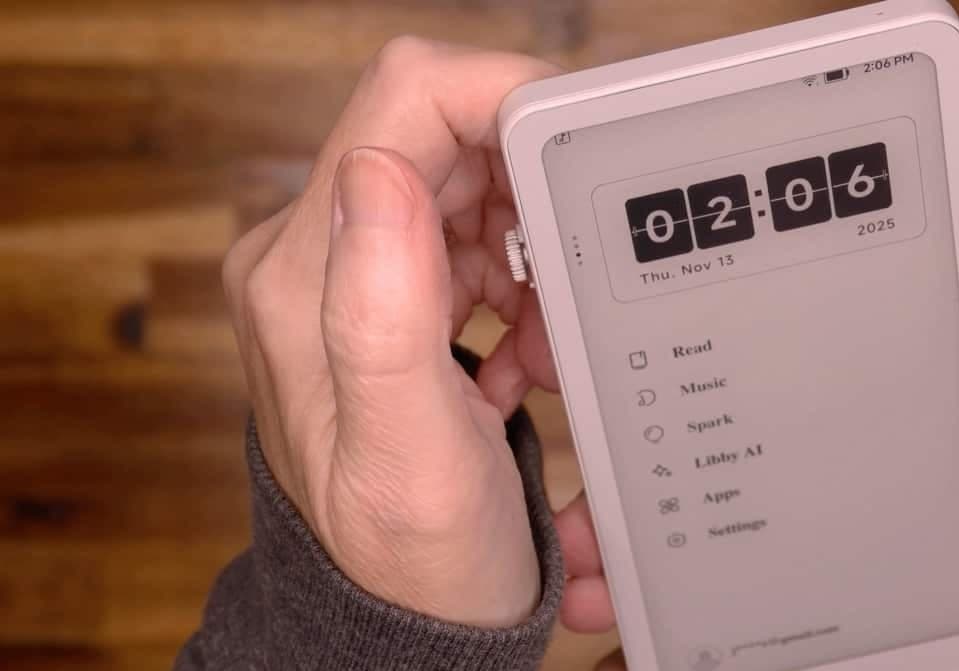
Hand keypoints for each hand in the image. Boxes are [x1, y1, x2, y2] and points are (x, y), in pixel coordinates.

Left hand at [222, 38, 560, 627]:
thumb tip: (380, 170)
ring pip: (468, 192)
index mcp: (304, 275)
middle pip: (444, 141)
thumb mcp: (405, 449)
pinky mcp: (386, 300)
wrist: (406, 613)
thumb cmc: (409, 556)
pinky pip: (469, 247)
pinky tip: (519, 357)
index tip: (570, 144)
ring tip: (538, 345)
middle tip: (559, 288)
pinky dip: (515, 290)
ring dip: (526, 256)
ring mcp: (350, 277)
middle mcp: (314, 259)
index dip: (498, 96)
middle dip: (526, 202)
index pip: (402, 104)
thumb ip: (379, 310)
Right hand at [561, 380, 958, 670]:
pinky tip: (623, 635)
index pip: (802, 455)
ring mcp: (824, 621)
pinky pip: (724, 648)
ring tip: (587, 581)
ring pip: (712, 585)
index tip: (667, 413)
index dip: (728, 430)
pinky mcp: (799, 659)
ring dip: (638, 576)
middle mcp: (849, 556)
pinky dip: (666, 641)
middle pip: (731, 516)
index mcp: (901, 508)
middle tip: (593, 516)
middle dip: (649, 510)